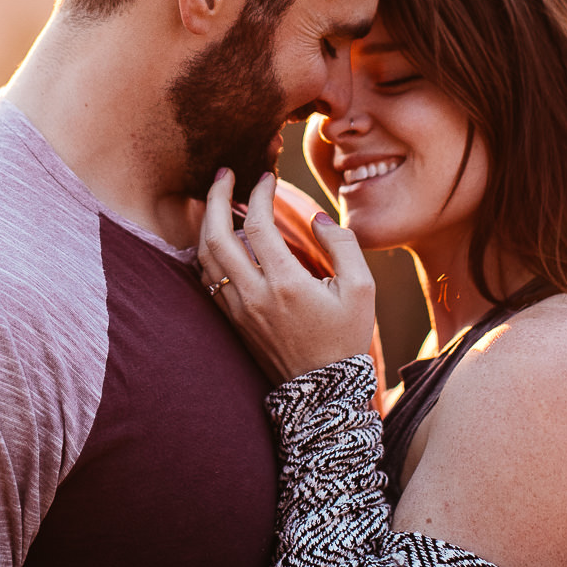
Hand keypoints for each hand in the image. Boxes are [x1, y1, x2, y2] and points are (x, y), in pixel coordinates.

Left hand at [198, 169, 375, 384]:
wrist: (323, 393)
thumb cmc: (346, 338)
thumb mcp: (362, 290)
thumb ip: (343, 245)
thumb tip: (317, 218)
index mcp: (286, 284)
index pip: (256, 225)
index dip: (258, 194)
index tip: (266, 177)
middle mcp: (253, 295)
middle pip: (215, 235)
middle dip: (214, 197)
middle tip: (223, 173)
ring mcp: (238, 309)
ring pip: (205, 257)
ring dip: (205, 222)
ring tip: (217, 198)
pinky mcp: (232, 321)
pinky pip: (207, 278)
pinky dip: (206, 250)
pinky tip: (217, 235)